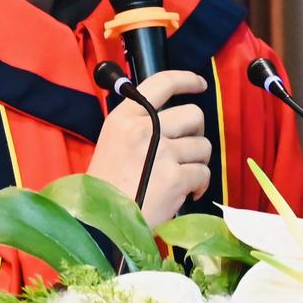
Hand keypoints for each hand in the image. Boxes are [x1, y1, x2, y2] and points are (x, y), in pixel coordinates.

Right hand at [86, 70, 211, 227]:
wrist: (99, 222)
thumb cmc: (106, 186)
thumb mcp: (113, 141)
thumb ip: (138, 125)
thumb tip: (173, 118)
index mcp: (125, 117)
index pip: (162, 82)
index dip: (187, 80)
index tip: (199, 84)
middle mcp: (144, 129)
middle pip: (194, 114)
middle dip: (197, 133)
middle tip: (186, 149)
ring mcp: (162, 152)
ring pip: (203, 146)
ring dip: (197, 163)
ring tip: (180, 176)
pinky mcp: (175, 178)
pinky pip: (203, 173)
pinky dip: (199, 185)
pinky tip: (185, 194)